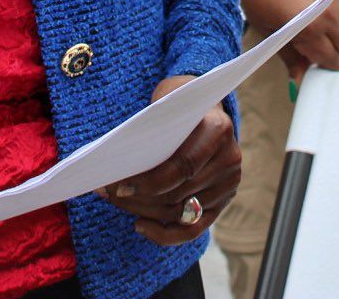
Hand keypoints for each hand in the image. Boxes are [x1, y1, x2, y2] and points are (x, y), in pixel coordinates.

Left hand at [99, 76, 240, 243]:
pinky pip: (192, 229)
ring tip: (118, 201)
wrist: (200, 109)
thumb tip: (118, 162)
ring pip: (180, 212)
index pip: (183, 166)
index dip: (149, 182)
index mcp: (219, 128)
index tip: (118, 186)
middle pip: (179, 193)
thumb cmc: (175, 107)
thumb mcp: (164, 105)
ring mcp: (228, 184)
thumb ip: (150, 130)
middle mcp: (229, 159)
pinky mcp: (221, 204)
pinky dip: (164, 234)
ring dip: (144, 211)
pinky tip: (140, 225)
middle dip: (139, 197)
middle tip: (109, 193)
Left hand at [239, 0, 338, 78]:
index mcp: (310, 30)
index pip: (332, 59)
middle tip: (327, 56)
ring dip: (337, 31)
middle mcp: (328, 13)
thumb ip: (290, 56)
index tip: (325, 72)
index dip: (329, 69)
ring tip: (315, 28)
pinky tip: (315, 7)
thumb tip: (299, 79)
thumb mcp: (270, 31)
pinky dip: (335, 10)